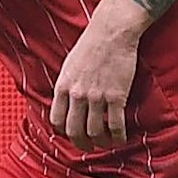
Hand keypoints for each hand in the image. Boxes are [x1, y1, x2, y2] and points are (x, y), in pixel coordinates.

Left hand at [49, 2, 145, 149]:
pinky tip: (121, 138)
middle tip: (88, 146)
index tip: (71, 133)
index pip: (56, 119)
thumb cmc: (90, 44)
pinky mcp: (116, 96)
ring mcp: (97, 97)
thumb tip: (65, 101)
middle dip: (81, 143)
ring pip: (96, 132)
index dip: (63, 131)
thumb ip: (66, 85)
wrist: (111, 32)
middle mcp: (77, 95)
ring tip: (106, 143)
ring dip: (101, 142)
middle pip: (74, 131)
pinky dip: (119, 137)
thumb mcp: (69, 64)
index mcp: (63, 86)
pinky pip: (116, 125)